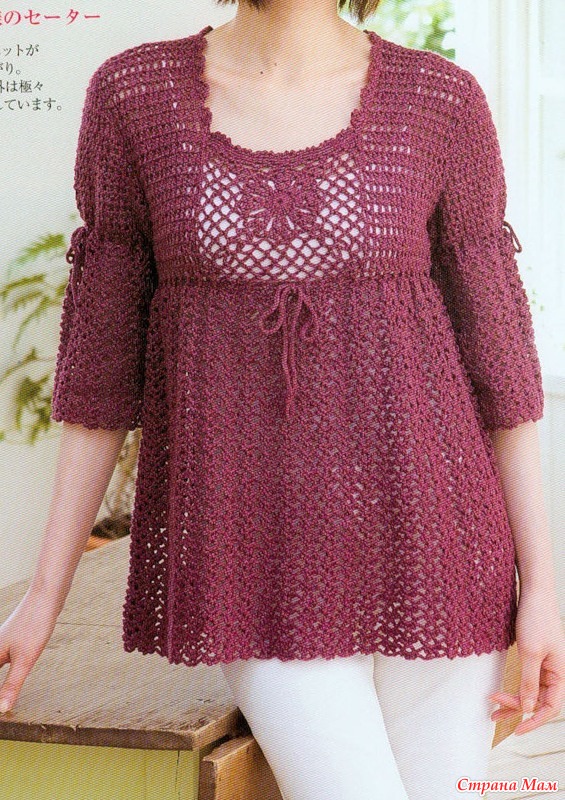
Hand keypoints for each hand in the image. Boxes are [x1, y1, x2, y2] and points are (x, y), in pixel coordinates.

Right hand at [0, 587, 61, 714]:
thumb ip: (12, 685)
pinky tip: (6, 668)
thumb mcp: (25, 660)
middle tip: (2, 707)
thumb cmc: (34, 626)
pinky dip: (1, 671)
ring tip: (3, 695)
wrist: (45, 597)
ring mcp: (1, 642)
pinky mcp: (12, 638)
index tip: (1, 710)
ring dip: (0, 683)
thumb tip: (1, 710)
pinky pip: (0, 659)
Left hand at [487, 588, 564, 735]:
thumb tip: (528, 708)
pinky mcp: (534, 657)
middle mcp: (555, 672)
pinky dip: (513, 687)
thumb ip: (529, 682)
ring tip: (492, 710)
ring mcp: (545, 665)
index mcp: (561, 673)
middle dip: (517, 710)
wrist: (534, 593)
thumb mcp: (530, 652)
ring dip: (513, 701)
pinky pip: (526, 679)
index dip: (534, 721)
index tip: (516, 730)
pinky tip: (500, 693)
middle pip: (539, 701)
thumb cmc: (536, 619)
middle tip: (494, 711)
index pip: (551, 707)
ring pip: (530, 691)